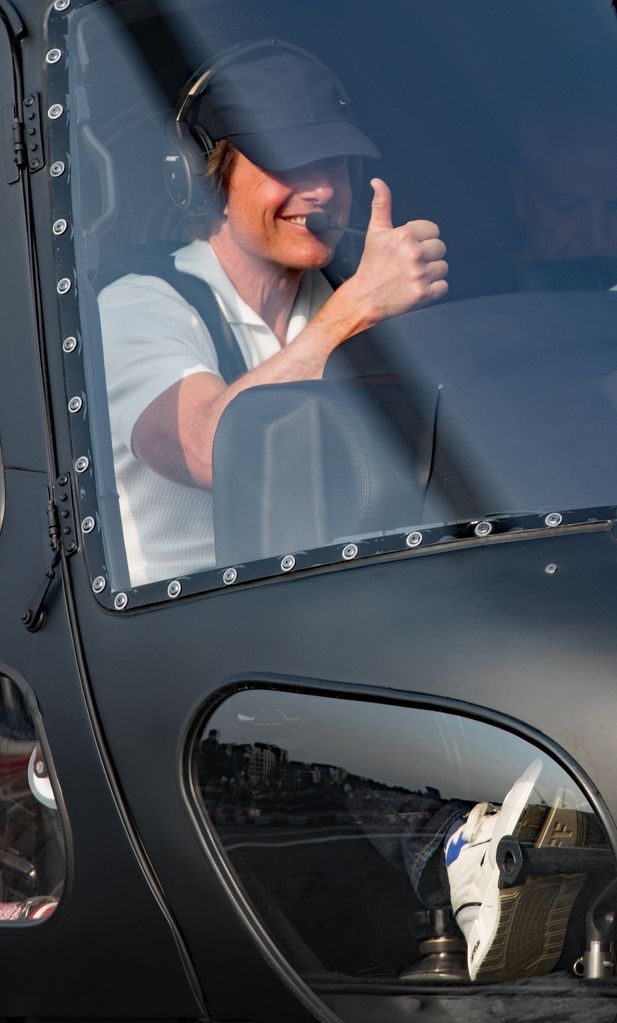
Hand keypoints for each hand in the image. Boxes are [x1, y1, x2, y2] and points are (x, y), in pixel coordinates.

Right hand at [349, 178, 448, 326]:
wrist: (365, 298)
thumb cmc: (371, 266)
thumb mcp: (375, 232)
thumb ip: (381, 205)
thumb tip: (378, 182)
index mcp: (405, 236)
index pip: (433, 230)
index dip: (423, 238)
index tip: (411, 246)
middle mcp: (414, 254)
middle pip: (441, 248)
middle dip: (428, 254)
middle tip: (412, 262)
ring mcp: (420, 275)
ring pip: (443, 267)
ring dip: (432, 272)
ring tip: (414, 275)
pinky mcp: (424, 294)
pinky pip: (443, 286)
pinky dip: (434, 288)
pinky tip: (418, 286)